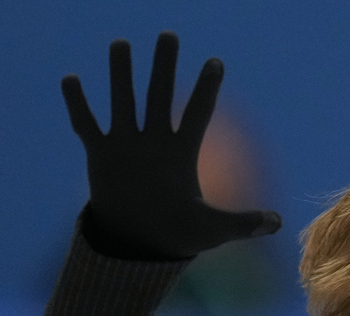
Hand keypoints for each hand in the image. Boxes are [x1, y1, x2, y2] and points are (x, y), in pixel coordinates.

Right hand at [61, 31, 280, 258]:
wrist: (140, 245)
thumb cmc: (179, 234)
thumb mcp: (214, 229)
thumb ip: (243, 222)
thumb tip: (278, 223)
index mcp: (183, 153)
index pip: (198, 113)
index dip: (207, 88)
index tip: (216, 62)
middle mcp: (155, 142)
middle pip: (160, 95)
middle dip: (164, 66)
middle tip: (169, 35)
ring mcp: (127, 146)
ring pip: (124, 101)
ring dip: (121, 74)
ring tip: (121, 44)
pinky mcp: (101, 156)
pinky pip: (87, 125)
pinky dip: (78, 104)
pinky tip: (71, 78)